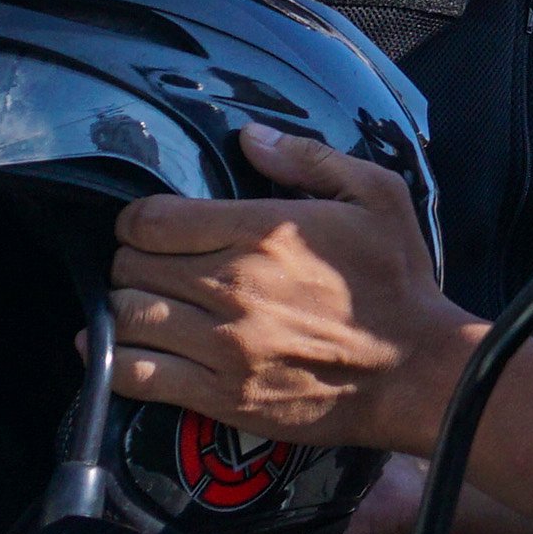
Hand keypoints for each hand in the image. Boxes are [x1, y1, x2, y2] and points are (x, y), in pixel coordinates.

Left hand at [109, 126, 480, 454]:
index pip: (152, 220)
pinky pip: (136, 377)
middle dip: (131, 263)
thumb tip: (250, 137)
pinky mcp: (221, 396)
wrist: (417, 371)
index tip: (148, 227)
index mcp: (263, 232)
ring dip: (124, 311)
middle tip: (151, 268)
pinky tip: (122, 353)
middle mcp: (232, 287)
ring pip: (124, 320)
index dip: (137, 220)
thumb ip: (309, 158)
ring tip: (144, 308)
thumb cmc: (398, 279)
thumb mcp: (375, 195)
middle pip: (130, 268)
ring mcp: (223, 346)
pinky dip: (115, 363)